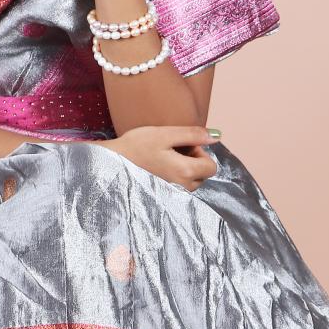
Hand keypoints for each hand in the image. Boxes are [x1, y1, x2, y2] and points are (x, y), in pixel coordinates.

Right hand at [100, 124, 220, 191]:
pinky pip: (180, 185)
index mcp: (185, 172)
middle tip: (172, 149)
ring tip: (163, 157)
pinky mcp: (164, 195)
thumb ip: (193, 134)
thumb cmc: (136, 145)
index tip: (183, 145)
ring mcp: (172, 194)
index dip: (201, 152)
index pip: (212, 166)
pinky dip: (175, 175)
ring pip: (192, 181)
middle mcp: (182, 187)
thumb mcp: (165, 133)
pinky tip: (159, 166)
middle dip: (193, 160)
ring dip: (184, 167)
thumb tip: (217, 136)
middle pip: (203, 174)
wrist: (111, 162)